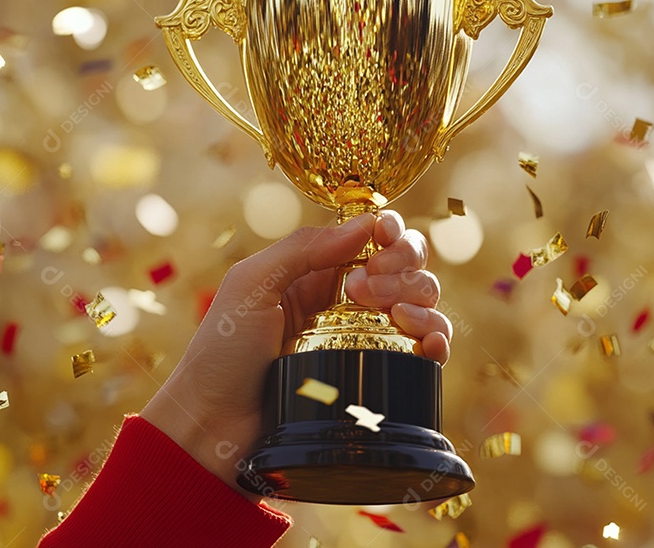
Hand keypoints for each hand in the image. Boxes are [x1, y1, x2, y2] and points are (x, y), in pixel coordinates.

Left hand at [140, 211, 453, 498]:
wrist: (215, 428)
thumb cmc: (222, 353)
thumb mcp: (251, 285)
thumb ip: (304, 249)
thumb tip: (366, 224)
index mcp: (317, 272)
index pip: (371, 237)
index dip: (388, 231)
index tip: (384, 240)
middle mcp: (348, 302)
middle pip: (405, 265)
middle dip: (402, 265)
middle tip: (365, 288)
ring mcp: (366, 341)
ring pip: (422, 303)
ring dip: (420, 299)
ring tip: (395, 317)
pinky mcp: (378, 381)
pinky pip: (424, 353)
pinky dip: (438, 339)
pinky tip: (428, 342)